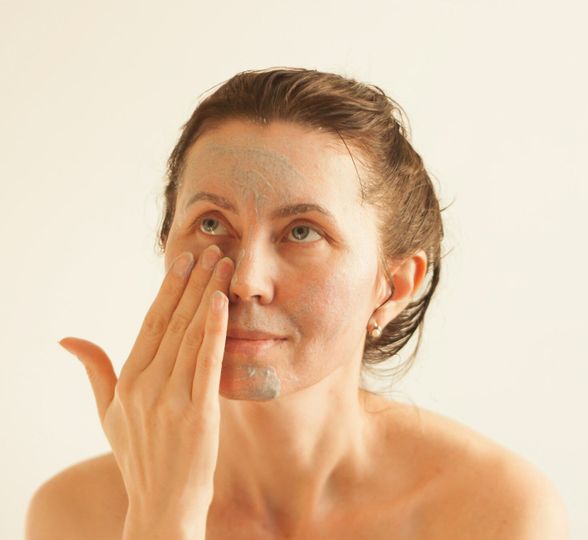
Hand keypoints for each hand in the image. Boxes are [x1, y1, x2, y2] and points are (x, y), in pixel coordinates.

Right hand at [58, 245, 233, 531]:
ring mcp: (171, 399)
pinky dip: (214, 331)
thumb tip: (68, 338)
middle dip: (195, 281)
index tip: (185, 260)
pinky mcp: (198, 414)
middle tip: (213, 248)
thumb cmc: (138, 456)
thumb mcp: (108, 413)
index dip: (170, 289)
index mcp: (128, 381)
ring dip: (209, 295)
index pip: (151, 322)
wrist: (162, 504)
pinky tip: (223, 304)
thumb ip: (96, 371)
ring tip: (224, 265)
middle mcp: (147, 385)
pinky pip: (207, 364)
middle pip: (174, 321)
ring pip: (192, 335)